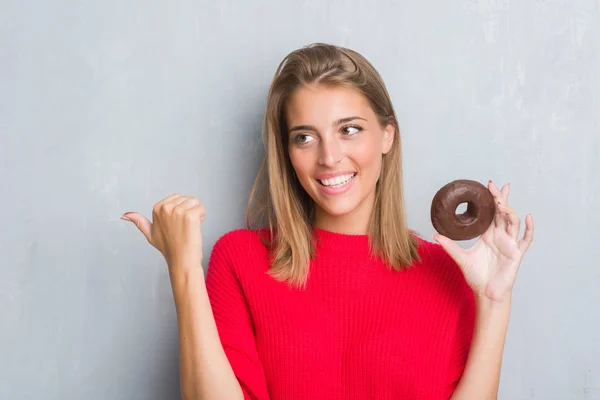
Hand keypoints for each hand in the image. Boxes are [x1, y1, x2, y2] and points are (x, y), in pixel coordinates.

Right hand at [121, 194, 205, 269]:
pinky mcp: (190, 215)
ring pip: (195, 202)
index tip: (176, 225)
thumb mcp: (150, 234)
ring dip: (196, 213)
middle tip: (183, 228)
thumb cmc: (168, 248)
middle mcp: (166, 208)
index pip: (178, 198)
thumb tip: (125, 215)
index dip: (180, 211)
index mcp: (157, 208)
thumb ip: (139, 222)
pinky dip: (202, 217)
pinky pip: (202, 208)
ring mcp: (178, 211)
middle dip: (189, 211)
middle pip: (187, 199)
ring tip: (189, 228)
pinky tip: (195, 228)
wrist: (181, 260)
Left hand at [433, 181, 533, 302]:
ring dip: (509, 212)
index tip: (488, 186)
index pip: (490, 213)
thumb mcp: (460, 258)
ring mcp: (509, 243)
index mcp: (487, 234)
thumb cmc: (476, 276)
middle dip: (500, 198)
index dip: (491, 200)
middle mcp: (499, 236)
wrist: (486, 292)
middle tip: (496, 186)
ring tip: (501, 204)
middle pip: (502, 213)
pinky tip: (527, 217)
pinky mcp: (517, 253)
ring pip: (513, 222)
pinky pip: (525, 239)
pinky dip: (528, 228)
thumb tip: (435, 235)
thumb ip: (449, 246)